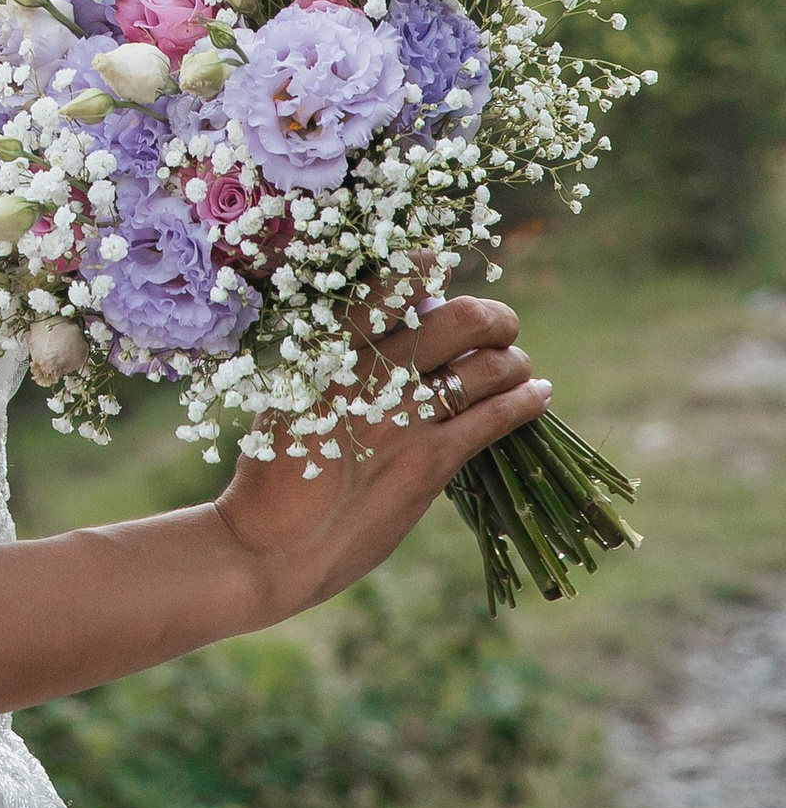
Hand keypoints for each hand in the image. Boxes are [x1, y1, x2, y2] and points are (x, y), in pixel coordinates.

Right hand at [208, 295, 546, 626]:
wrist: (269, 542)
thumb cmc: (273, 471)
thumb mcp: (293, 396)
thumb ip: (339, 366)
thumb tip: (394, 337)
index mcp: (330, 349)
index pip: (391, 284)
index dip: (425, 267)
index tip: (439, 265)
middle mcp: (371, 372)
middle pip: (459, 318)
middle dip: (492, 315)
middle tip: (500, 324)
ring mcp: (404, 418)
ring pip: (488, 366)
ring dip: (514, 361)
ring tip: (520, 366)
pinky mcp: (429, 463)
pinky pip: (495, 418)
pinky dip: (526, 401)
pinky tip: (539, 396)